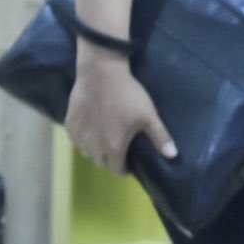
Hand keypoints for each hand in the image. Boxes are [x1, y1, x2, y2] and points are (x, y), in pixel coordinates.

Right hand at [64, 47, 177, 174]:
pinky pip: (74, 140)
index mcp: (114, 147)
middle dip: (110, 161)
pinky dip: (81, 140)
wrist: (101, 73)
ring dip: (94, 151)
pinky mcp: (69, 122)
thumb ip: (160, 137)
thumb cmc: (127, 95)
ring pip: (86, 152)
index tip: (129, 163)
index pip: (116, 170)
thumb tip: (173, 156)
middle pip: (101, 163)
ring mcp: (80, 134)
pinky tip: (88, 131)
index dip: (124, 169)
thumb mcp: (149, 116)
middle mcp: (94, 146)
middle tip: (117, 150)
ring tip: (102, 141)